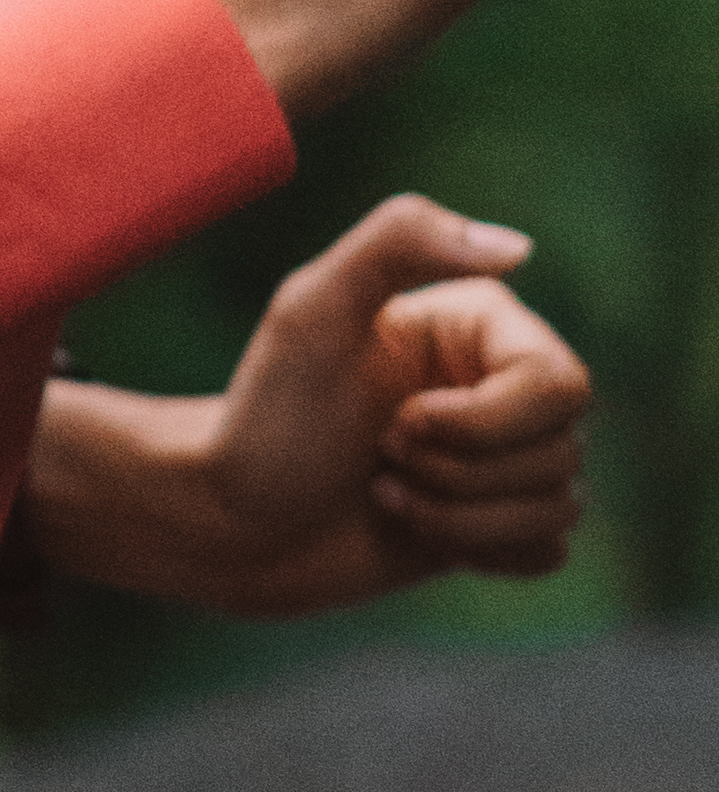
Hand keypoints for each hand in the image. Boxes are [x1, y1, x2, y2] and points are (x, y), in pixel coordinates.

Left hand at [30, 199, 590, 621]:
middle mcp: (501, 384)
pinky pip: (547, 547)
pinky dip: (478, 549)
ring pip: (558, 503)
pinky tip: (413, 527)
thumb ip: (399, 242)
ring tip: (384, 491)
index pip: (562, 385)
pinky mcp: (496, 520)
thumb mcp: (310, 310)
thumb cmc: (263, 414)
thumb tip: (518, 248)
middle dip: (460, 472)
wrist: (228, 519)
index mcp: (479, 326)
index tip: (397, 421)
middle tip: (381, 454)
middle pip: (562, 449)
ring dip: (456, 515)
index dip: (484, 423)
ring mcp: (501, 455)